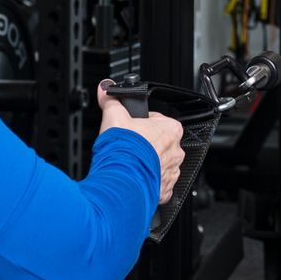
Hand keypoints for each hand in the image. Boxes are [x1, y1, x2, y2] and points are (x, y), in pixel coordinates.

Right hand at [97, 81, 186, 204]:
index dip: (142, 123)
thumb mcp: (113, 117)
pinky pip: (158, 184)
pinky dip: (147, 182)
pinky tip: (134, 177)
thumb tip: (105, 88)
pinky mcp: (165, 191)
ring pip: (160, 165)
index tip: (131, 128)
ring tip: (129, 163)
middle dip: (145, 145)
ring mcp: (171, 172)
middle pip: (160, 143)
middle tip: (128, 146)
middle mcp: (176, 152)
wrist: (120, 181)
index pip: (158, 120)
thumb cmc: (122, 150)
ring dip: (147, 164)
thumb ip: (111, 101)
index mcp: (170, 130)